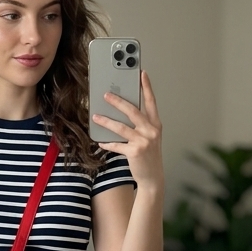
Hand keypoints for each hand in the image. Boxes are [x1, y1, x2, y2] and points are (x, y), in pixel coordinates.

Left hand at [92, 70, 163, 193]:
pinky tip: (100, 141)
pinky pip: (117, 145)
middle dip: (118, 101)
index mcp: (155, 124)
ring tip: (95, 117)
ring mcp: (144, 141)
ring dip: (106, 121)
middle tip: (106, 94)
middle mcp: (151, 130)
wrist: (153, 177)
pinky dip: (108, 143)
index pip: (151, 101)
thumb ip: (140, 124)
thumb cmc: (149, 155)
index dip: (146, 87)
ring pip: (121, 127)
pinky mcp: (135, 152)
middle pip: (133, 111)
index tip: (141, 73)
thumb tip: (121, 111)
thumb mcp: (149, 137)